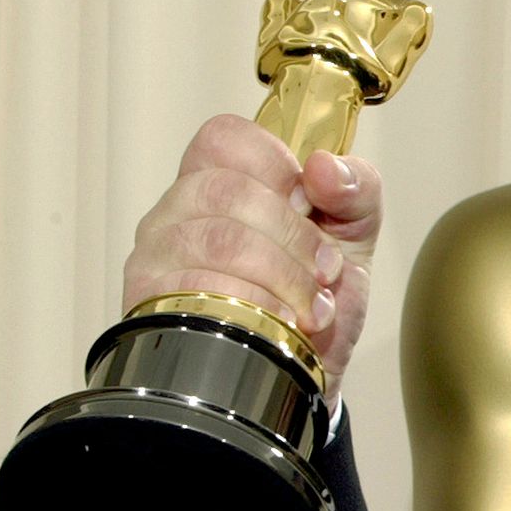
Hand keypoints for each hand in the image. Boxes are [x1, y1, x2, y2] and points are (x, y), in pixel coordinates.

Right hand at [127, 114, 382, 404]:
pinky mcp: (153, 306)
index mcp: (220, 180)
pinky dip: (258, 307)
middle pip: (224, 190)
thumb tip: (325, 167)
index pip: (224, 137)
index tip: (310, 206)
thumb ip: (357, 189)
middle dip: (294, 235)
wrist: (309, 372)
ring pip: (217, 240)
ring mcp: (159, 258)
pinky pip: (203, 291)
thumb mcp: (354, 234)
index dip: (276, 166)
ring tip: (311, 305)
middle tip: (324, 270)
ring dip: (283, 275)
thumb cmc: (317, 297)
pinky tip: (282, 323)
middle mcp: (178, 213)